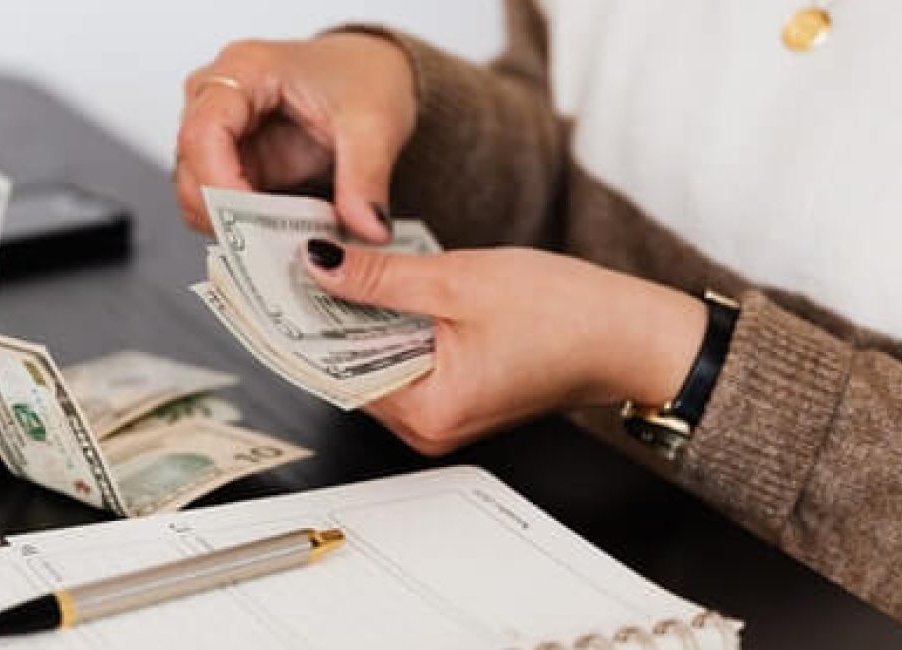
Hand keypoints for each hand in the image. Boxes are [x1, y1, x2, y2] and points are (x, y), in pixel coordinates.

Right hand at [175, 33, 416, 242]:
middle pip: (190, 166)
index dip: (218, 183)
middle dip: (224, 215)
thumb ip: (366, 178)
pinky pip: (221, 204)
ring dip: (233, 226)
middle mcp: (219, 96)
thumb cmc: (364, 76)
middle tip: (268, 249)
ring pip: (197, 192)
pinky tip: (279, 238)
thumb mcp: (375, 125)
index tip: (249, 224)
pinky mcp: (233, 162)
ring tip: (281, 245)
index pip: (204, 132)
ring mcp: (221, 131)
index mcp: (246, 69)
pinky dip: (245, 228)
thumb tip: (367, 228)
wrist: (374, 73)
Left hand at [302, 240, 707, 454]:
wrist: (633, 334)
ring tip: (331, 264)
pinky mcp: (458, 395)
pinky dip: (387, 326)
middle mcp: (429, 427)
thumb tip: (320, 265)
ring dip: (355, 317)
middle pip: (349, 369)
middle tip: (291, 260)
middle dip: (323, 315)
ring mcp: (443, 415)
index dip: (298, 323)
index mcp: (427, 411)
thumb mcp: (459, 281)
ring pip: (374, 362)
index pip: (332, 370)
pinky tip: (377, 286)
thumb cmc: (569, 314)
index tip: (268, 283)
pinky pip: (404, 361)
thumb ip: (380, 277)